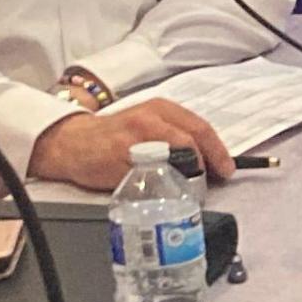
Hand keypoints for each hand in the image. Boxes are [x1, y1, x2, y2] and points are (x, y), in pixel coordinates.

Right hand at [30, 100, 233, 190]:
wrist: (73, 142)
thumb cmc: (116, 135)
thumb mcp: (149, 124)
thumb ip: (175, 136)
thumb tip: (208, 161)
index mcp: (161, 108)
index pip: (200, 128)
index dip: (218, 151)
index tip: (227, 169)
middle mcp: (150, 119)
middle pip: (192, 142)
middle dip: (208, 165)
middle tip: (212, 182)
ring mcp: (135, 139)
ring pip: (174, 158)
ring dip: (188, 177)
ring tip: (190, 189)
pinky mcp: (121, 160)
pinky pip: (150, 176)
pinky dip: (162, 187)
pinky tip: (163, 193)